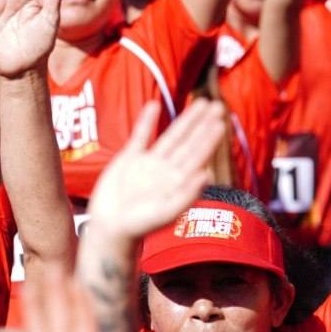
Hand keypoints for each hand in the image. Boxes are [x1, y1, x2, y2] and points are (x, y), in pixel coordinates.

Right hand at [86, 99, 226, 239]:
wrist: (110, 229)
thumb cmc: (140, 226)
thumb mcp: (166, 213)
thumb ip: (187, 194)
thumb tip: (207, 173)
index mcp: (179, 182)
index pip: (198, 155)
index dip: (209, 139)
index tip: (221, 122)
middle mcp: (167, 170)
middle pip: (189, 141)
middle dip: (203, 124)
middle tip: (217, 105)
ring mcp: (149, 163)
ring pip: (171, 135)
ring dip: (185, 119)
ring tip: (199, 103)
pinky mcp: (129, 159)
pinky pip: (140, 135)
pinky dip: (146, 121)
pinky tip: (153, 105)